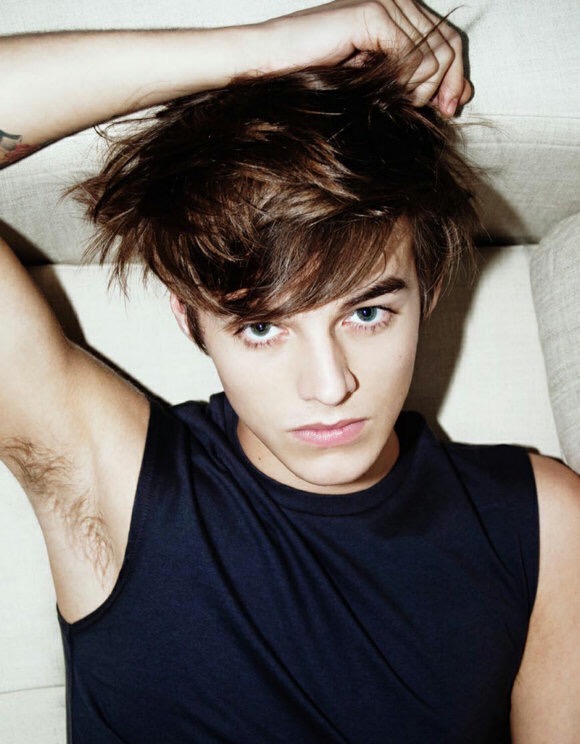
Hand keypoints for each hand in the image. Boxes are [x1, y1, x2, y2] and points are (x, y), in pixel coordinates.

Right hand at [251, 0, 471, 116]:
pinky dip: (407, 79)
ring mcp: (386, 3)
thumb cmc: (318, 73)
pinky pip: (412, 53)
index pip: (448, 39)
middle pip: (448, 44)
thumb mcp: (380, 82)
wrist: (274, 61)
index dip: (456, 76)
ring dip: (423, 88)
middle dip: (446, 84)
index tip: (449, 109)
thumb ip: (419, 82)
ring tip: (402, 102)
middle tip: (437, 112)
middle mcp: (397, 1)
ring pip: (434, 52)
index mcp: (400, 13)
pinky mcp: (372, 13)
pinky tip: (390, 90)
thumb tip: (462, 93)